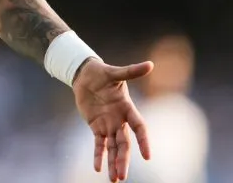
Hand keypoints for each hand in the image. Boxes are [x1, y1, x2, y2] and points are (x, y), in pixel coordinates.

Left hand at [72, 58, 152, 181]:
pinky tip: (98, 168)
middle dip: (123, 159)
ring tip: (115, 179)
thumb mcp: (115, 72)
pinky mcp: (96, 127)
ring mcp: (109, 125)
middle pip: (124, 144)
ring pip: (113, 148)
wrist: (86, 75)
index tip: (148, 156)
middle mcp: (120, 120)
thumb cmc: (102, 72)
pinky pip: (98, 144)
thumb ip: (131, 71)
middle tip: (122, 175)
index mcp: (128, 108)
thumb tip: (150, 64)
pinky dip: (98, 155)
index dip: (143, 141)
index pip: (139, 127)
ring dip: (114, 162)